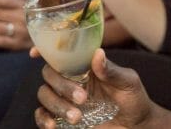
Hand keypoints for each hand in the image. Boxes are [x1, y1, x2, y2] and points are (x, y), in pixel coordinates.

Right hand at [34, 49, 153, 127]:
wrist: (136, 125)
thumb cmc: (133, 98)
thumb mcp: (128, 82)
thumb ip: (111, 70)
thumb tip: (98, 53)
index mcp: (85, 66)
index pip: (62, 54)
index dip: (45, 50)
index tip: (34, 53)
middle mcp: (72, 79)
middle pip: (50, 74)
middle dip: (62, 85)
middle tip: (83, 98)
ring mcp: (66, 98)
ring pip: (44, 94)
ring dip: (56, 104)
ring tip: (77, 117)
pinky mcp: (63, 118)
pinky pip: (43, 115)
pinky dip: (43, 119)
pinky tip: (54, 125)